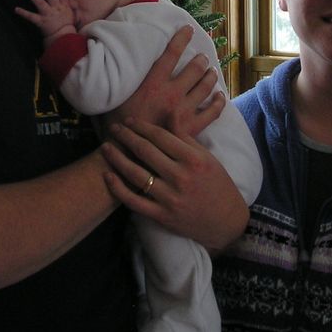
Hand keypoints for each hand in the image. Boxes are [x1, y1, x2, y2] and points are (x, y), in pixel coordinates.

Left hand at [15, 0, 76, 43]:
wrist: (64, 38)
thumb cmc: (67, 27)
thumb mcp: (72, 15)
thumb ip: (72, 7)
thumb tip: (73, 1)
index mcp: (64, 7)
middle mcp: (56, 9)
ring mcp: (48, 15)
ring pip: (40, 3)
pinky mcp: (41, 22)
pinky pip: (31, 17)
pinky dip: (24, 13)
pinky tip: (16, 9)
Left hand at [100, 118, 248, 252]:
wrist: (226, 220)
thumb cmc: (217, 183)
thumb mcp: (206, 156)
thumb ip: (185, 135)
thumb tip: (169, 111)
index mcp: (193, 159)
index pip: (160, 137)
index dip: (141, 126)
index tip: (128, 120)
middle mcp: (181, 177)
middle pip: (145, 152)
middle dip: (125, 137)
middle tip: (113, 128)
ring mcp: (170, 198)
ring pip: (136, 175)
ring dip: (117, 159)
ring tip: (105, 147)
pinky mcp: (162, 216)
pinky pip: (134, 201)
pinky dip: (118, 189)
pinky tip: (108, 176)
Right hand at [104, 25, 224, 137]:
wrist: (126, 155)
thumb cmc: (116, 125)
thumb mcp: (118, 96)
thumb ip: (130, 80)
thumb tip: (128, 64)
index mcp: (153, 83)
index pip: (171, 53)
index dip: (181, 38)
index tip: (188, 29)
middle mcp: (171, 93)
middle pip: (195, 68)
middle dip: (200, 60)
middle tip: (202, 58)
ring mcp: (184, 111)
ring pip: (206, 86)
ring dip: (211, 76)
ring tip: (212, 72)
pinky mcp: (192, 128)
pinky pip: (213, 111)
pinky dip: (219, 101)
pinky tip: (220, 96)